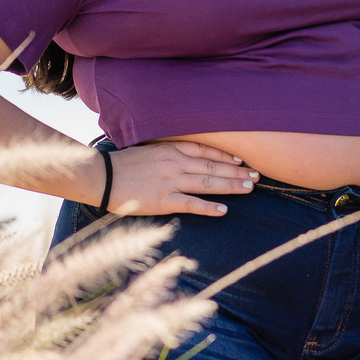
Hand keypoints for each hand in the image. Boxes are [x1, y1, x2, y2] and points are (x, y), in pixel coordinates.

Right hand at [104, 141, 258, 216]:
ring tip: (250, 188)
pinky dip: (209, 207)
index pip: (205, 151)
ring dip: (231, 185)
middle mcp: (175, 163)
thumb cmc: (122, 164)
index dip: (225, 156)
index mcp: (170, 150)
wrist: (102, 175)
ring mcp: (171, 181)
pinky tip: (224, 210)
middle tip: (257, 175)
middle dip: (237, 171)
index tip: (241, 160)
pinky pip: (191, 204)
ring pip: (208, 183)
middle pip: (212, 167)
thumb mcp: (147, 150)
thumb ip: (167, 153)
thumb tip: (183, 158)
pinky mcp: (164, 200)